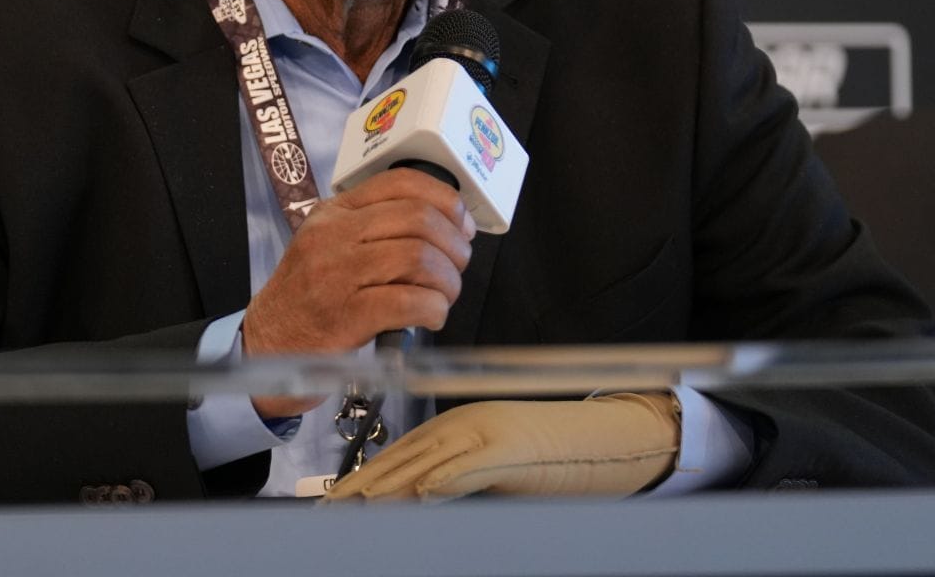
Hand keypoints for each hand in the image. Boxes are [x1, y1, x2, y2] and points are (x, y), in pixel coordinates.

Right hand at [242, 171, 475, 419]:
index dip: (445, 200)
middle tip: (456, 268)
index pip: (400, 182)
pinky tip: (430, 317)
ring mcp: (337, 274)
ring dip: (447, 281)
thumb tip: (448, 224)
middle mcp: (334, 235)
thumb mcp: (331, 244)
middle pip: (418, 219)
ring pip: (418, 258)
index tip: (462, 224)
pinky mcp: (346, 315)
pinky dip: (434, 309)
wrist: (268, 342)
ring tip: (443, 296)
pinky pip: (409, 302)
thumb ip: (377, 227)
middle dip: (453, 245)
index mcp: (334, 211)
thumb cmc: (310, 295)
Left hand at [324, 393, 680, 501]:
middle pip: (402, 458)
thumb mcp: (494, 470)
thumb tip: (415, 499)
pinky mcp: (511, 448)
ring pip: (426, 461)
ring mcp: (486, 433)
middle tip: (327, 509)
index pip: (399, 455)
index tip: (332, 500)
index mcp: (456, 428)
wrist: (608, 440)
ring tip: (355, 505)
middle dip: (362, 486)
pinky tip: (421, 494)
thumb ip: (455, 478)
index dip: (363, 478)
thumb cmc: (552, 460)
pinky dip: (446, 479)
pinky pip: (472, 465)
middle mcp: (464, 425)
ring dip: (389, 485)